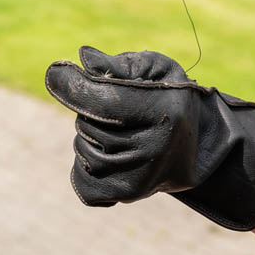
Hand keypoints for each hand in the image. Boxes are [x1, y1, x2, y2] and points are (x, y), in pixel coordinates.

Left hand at [45, 47, 254, 230]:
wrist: (198, 144)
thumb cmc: (171, 97)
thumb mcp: (156, 69)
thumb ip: (120, 64)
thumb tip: (84, 58)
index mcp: (167, 112)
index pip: (105, 101)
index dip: (74, 84)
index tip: (56, 72)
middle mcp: (155, 150)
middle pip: (88, 123)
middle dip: (91, 108)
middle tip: (118, 107)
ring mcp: (140, 178)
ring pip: (82, 148)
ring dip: (90, 135)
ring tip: (120, 129)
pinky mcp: (127, 195)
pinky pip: (81, 180)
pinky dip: (85, 164)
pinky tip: (108, 152)